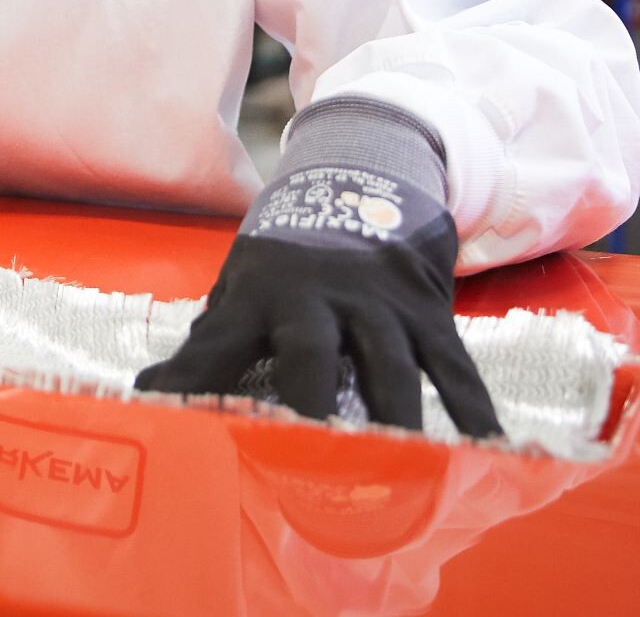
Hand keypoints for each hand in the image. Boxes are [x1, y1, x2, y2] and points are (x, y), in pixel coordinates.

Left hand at [134, 99, 501, 436]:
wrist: (363, 171)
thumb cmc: (289, 251)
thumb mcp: (244, 279)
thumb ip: (215, 337)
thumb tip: (158, 395)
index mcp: (260, 291)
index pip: (216, 338)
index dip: (187, 373)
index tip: (156, 404)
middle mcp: (317, 296)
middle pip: (311, 353)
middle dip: (307, 402)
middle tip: (306, 457)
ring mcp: (378, 303)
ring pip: (388, 366)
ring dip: (393, 418)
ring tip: (398, 468)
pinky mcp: (426, 309)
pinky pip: (452, 365)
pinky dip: (469, 407)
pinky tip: (483, 447)